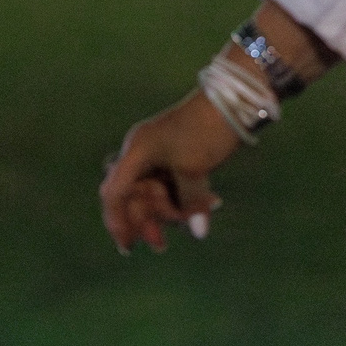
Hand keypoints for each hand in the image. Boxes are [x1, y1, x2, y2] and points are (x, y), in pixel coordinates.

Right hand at [99, 91, 245, 253]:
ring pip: (156, 194)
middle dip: (149, 221)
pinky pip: (174, 186)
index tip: (126, 246)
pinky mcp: (177, 156)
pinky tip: (209, 205)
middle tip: (161, 246)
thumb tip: (198, 233)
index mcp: (136, 152)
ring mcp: (159, 155)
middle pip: (134, 197)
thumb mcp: (194, 169)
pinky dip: (186, 198)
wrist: (231, 99)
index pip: (114, 192)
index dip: (117, 221)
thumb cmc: (204, 131)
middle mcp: (141, 154)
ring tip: (198, 219)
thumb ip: (190, 203)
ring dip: (173, 211)